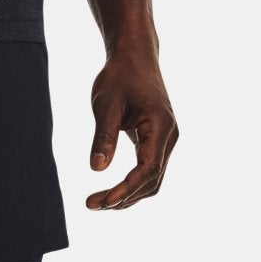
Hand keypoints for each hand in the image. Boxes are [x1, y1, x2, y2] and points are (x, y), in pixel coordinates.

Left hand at [85, 50, 177, 210]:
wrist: (134, 57)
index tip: (102, 202)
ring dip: (128, 195)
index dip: (126, 190)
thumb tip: (96, 169)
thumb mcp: (106, 103)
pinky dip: (132, 184)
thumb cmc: (119, 76)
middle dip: (124, 197)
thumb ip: (103, 137)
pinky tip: (112, 191)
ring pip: (152, 179)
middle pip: (152, 181)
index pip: (147, 170)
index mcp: (160, 127)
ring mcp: (166, 140)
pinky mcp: (157, 141)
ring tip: (98, 202)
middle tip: (90, 204)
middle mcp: (169, 137)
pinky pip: (149, 170)